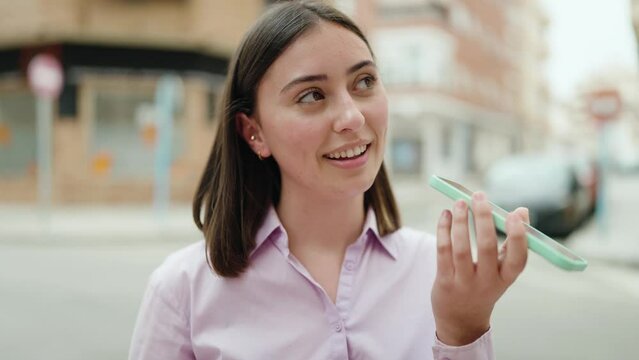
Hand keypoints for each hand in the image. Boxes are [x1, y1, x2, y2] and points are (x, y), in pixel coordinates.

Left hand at [431, 191, 528, 345]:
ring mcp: (464, 283)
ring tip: (459, 202)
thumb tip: (522, 211)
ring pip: (461, 248)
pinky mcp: (444, 281)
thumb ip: (511, 243)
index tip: (514, 215)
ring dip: (460, 221)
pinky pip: (443, 251)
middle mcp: (487, 282)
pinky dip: (444, 230)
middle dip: (483, 219)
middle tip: (479, 196)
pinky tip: (445, 214)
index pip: (518, 259)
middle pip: (487, 248)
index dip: (518, 238)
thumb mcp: (502, 270)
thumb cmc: (485, 285)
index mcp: (506, 278)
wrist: (461, 319)